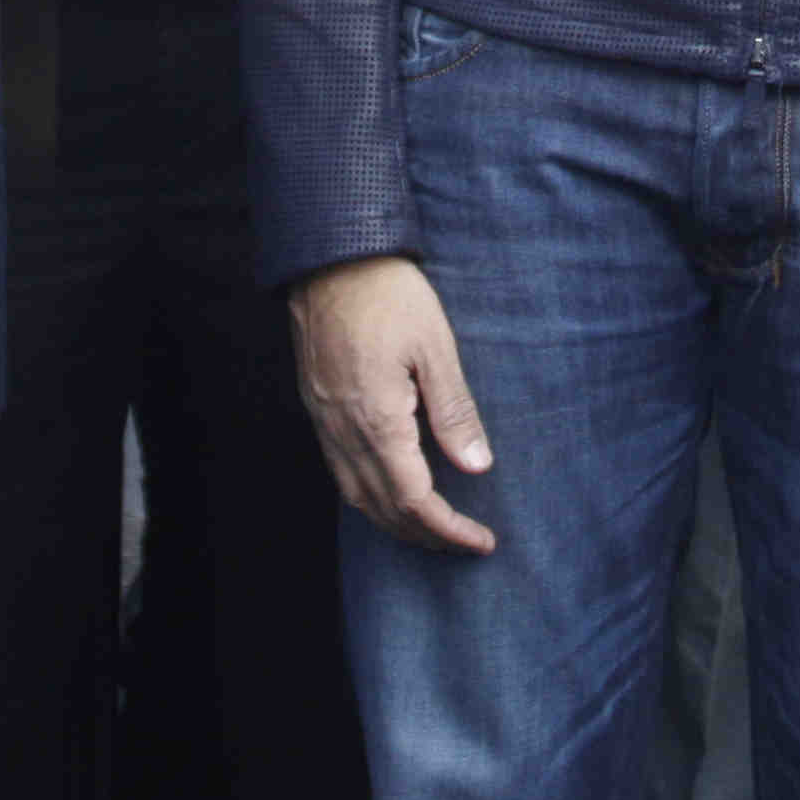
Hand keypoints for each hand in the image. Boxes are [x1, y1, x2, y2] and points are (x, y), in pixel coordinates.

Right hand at [287, 256, 494, 553]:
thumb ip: (454, 410)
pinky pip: (341, 473)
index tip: (481, 541)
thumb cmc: (388, 294)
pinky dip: (370, 497)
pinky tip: (393, 491)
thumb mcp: (435, 346)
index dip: (449, 529)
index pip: (414, 500)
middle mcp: (343, 431)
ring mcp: (325, 422)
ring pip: (357, 497)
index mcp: (377, 419)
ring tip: (434, 528)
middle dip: (426, 536)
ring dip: (396, 523)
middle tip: (466, 542)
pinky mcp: (318, 409)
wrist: (330, 258)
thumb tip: (477, 466)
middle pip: (384, 510)